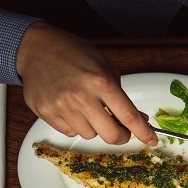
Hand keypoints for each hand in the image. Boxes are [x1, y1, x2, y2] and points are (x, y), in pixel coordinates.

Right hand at [15, 22, 154, 146]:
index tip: (151, 140)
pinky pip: (69, 132)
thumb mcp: (104, 66)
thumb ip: (120, 95)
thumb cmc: (74, 54)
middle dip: (121, 135)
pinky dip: (75, 125)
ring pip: (90, 135)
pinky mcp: (45, 112)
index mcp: (101, 82)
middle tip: (120, 129)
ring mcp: (61, 106)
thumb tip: (137, 119)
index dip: (144, 132)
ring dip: (94, 127)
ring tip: (87, 108)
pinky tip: (71, 108)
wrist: (35, 47)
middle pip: (111, 135)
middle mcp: (81, 96)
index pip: (129, 117)